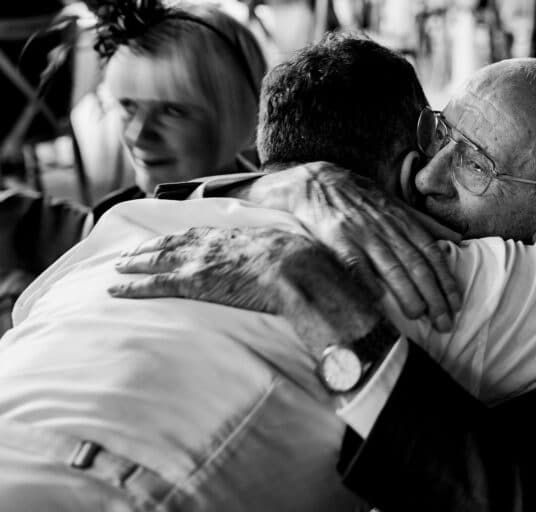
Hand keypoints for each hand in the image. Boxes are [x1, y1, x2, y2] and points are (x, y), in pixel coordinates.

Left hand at [109, 227, 382, 357]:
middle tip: (128, 254)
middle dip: (148, 248)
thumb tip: (293, 260)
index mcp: (235, 235)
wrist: (297, 270)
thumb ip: (280, 251)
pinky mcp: (195, 283)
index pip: (198, 235)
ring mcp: (202, 262)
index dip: (178, 238)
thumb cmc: (300, 262)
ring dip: (135, 264)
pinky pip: (156, 285)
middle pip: (171, 243)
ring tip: (117, 270)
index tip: (165, 240)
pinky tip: (117, 290)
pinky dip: (133, 286)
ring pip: (158, 260)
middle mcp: (213, 244)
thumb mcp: (289, 247)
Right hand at [234, 162, 461, 330]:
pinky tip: (378, 299)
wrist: (319, 182)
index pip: (432, 253)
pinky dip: (367, 280)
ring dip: (407, 293)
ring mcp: (362, 234)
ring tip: (419, 316)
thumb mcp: (397, 205)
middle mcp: (387, 228)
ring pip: (390, 267)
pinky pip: (355, 263)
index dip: (446, 280)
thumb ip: (426, 223)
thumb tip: (457, 238)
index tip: (456, 304)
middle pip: (416, 265)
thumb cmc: (362, 199)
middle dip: (433, 295)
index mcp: (403, 221)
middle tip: (443, 322)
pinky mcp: (338, 239)